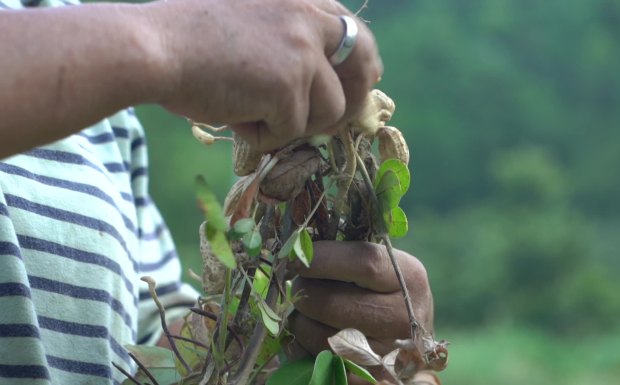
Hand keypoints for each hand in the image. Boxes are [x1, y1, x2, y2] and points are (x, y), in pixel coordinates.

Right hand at [148, 0, 382, 150]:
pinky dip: (262, 136)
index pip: (352, 30)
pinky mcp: (288, 88)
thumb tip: (323, 86)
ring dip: (293, 124)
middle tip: (333, 124)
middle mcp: (308, 19)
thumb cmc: (186, 38)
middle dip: (353, 101)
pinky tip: (234, 116)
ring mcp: (301, 53)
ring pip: (329, 113)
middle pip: (361, 68)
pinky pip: (290, 132)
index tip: (362, 85)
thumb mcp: (250, 22)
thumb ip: (288, 41)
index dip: (361, 63)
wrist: (152, 47)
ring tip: (250, 113)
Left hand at [286, 241, 433, 383]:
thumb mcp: (384, 267)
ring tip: (308, 311)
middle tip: (300, 286)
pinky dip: (303, 347)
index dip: (321, 258)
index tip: (296, 257)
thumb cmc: (387, 293)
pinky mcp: (368, 380)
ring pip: (317, 335)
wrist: (411, 343)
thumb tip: (299, 245)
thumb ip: (350, 255)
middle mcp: (405, 318)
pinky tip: (313, 335)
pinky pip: (316, 362)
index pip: (363, 262)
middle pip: (332, 302)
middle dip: (303, 292)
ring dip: (301, 321)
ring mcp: (387, 355)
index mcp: (410, 278)